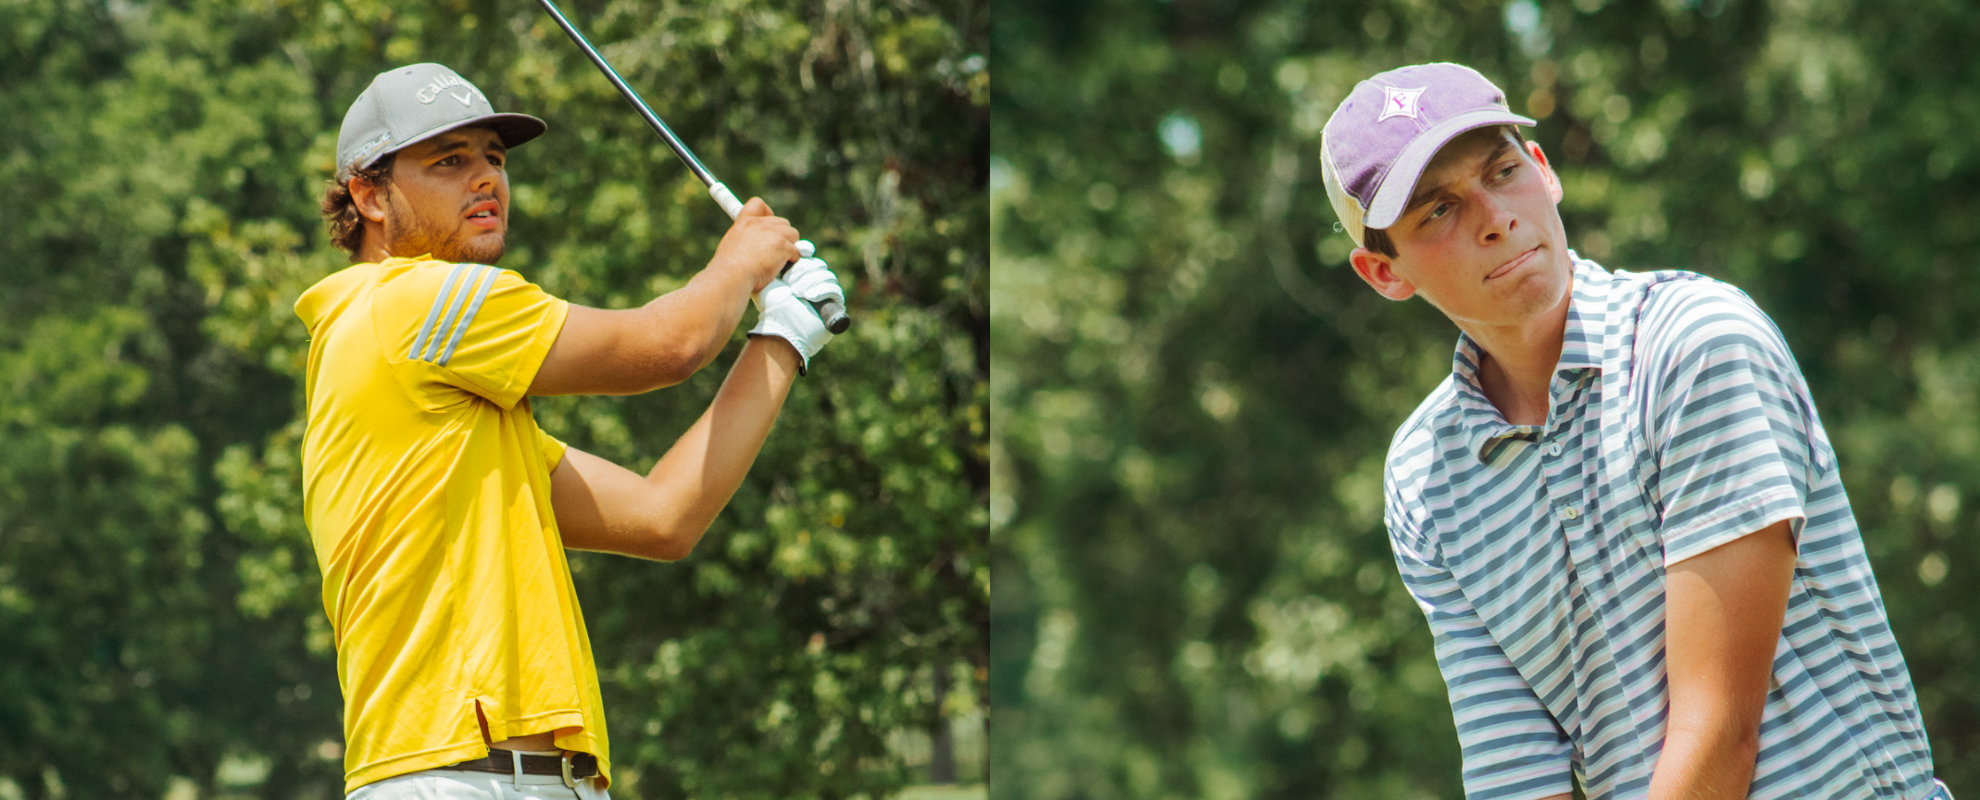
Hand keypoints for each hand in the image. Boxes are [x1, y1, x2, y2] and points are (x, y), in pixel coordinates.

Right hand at [710, 197, 798, 291]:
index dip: (768, 213)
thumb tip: (755, 246)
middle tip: (775, 252)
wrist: (731, 277)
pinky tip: (781, 268)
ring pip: (793, 234)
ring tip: (778, 260)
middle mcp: (759, 224)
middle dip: (783, 236)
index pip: (758, 204)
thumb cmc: (729, 268)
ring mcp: (773, 233)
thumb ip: (745, 239)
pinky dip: (792, 260)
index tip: (770, 225)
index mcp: (744, 222)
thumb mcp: (732, 245)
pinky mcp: (783, 246)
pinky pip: (796, 251)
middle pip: (783, 222)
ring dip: (789, 247)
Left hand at [748, 256, 842, 374]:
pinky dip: (822, 290)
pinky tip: (810, 296)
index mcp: (798, 275)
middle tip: (791, 281)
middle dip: (804, 270)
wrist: (780, 326)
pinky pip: (834, 290)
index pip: (807, 256)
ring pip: (826, 275)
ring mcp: (824, 293)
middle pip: (817, 264)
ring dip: (811, 281)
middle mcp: (812, 283)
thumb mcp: (769, 280)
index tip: (800, 250)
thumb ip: (773, 262)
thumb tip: (783, 243)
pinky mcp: (834, 305)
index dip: (805, 252)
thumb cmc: (771, 306)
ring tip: (798, 291)